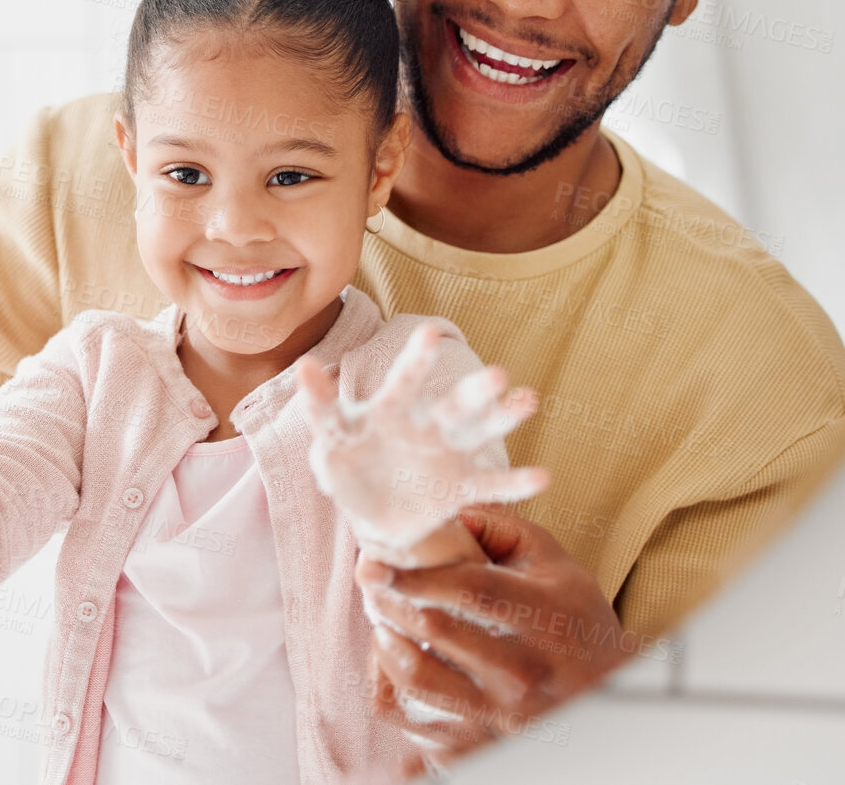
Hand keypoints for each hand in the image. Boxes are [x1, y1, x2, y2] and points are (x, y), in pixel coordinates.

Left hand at [298, 321, 548, 567]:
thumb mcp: (327, 435)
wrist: (369, 512)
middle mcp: (426, 426)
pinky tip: (542, 476)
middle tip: (498, 375)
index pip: (405, 382)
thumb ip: (319, 402)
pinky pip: (490, 487)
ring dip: (503, 419)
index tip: (431, 333)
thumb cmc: (344, 463)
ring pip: (479, 434)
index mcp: (392, 410)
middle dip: (474, 392)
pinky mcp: (460, 489)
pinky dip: (514, 484)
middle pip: (453, 406)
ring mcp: (447, 456)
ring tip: (529, 400)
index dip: (416, 361)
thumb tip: (303, 363)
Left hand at [357, 506, 637, 766]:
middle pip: (436, 629)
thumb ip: (501, 529)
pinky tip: (394, 659)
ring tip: (381, 619)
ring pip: (418, 677)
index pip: (471, 590)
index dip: (417, 575)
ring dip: (386, 642)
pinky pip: (418, 715)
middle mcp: (523, 667)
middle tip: (370, 580)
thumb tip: (445, 512)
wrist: (610, 695)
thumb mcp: (554, 564)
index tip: (375, 562)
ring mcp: (502, 709)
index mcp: (544, 616)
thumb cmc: (575, 619)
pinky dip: (393, 684)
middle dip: (390, 599)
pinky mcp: (484, 737)